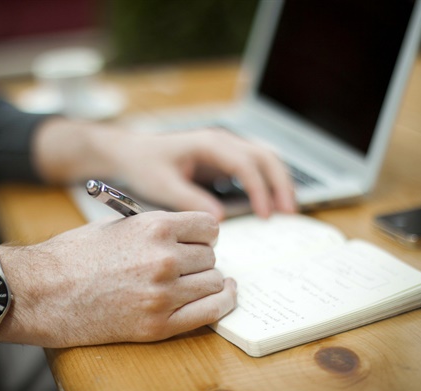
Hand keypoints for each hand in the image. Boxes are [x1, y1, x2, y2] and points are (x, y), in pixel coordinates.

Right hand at [0, 211, 235, 347]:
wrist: (42, 292)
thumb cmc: (73, 255)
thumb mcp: (117, 225)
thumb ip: (156, 227)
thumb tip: (186, 234)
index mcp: (154, 227)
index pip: (208, 226)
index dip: (203, 233)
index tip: (198, 240)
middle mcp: (165, 258)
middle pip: (210, 256)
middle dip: (200, 258)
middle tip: (185, 263)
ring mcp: (163, 294)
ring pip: (213, 282)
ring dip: (206, 280)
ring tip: (192, 281)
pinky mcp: (158, 324)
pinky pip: (210, 312)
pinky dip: (221, 303)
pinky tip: (221, 295)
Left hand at [115, 128, 296, 218]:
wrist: (132, 152)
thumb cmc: (144, 165)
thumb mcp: (162, 185)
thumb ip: (190, 200)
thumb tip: (219, 219)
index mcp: (208, 143)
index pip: (245, 164)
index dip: (259, 189)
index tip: (264, 215)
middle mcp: (222, 141)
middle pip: (264, 156)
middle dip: (280, 183)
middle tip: (288, 213)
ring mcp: (225, 148)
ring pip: (265, 158)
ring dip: (279, 181)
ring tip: (287, 210)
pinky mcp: (225, 159)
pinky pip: (254, 167)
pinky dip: (268, 182)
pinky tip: (271, 202)